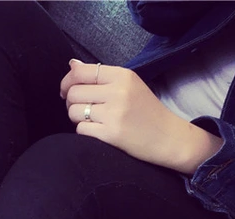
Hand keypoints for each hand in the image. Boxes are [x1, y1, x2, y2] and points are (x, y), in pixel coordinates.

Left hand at [59, 59, 221, 174]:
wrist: (168, 137)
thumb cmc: (146, 111)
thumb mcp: (129, 86)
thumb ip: (100, 76)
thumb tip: (72, 65)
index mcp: (122, 75)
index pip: (80, 72)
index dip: (67, 82)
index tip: (66, 91)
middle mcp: (118, 91)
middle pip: (74, 93)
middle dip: (70, 102)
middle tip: (81, 109)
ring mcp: (114, 113)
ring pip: (74, 112)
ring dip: (76, 118)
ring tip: (90, 120)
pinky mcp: (111, 134)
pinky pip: (81, 130)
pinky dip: (84, 131)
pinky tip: (96, 131)